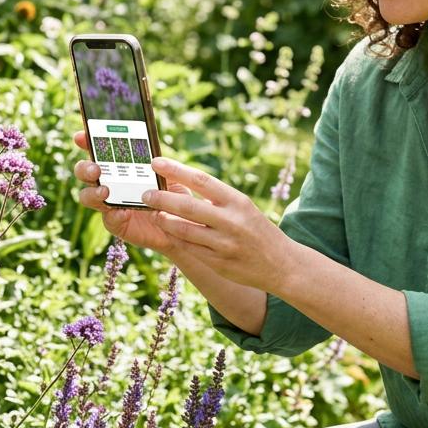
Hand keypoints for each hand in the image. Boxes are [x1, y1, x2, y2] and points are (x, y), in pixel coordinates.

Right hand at [72, 131, 192, 254]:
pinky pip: (108, 219)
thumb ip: (163, 167)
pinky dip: (114, 215)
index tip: (80, 137)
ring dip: (92, 193)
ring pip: (87, 196)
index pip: (99, 150)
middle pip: (85, 172)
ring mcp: (110, 203)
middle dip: (85, 168)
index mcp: (121, 166)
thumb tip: (154, 158)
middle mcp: (110, 182)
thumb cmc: (173, 195)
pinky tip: (123, 212)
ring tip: (105, 191)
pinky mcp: (116, 223)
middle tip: (95, 169)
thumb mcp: (173, 177)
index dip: (87, 142)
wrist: (180, 224)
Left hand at [141, 156, 297, 292]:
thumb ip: (216, 198)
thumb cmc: (256, 229)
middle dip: (162, 199)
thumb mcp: (242, 207)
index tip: (156, 162)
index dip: (176, 170)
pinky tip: (168, 232)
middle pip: (188, 206)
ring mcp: (224, 244)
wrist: (282, 264)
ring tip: (154, 214)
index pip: (202, 180)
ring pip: (183, 230)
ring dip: (164, 221)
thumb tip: (183, 182)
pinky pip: (190, 249)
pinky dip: (176, 239)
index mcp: (237, 202)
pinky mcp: (218, 263)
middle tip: (145, 194)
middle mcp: (231, 221)